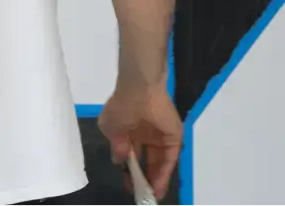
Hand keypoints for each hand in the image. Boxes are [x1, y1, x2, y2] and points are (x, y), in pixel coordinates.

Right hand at [98, 80, 181, 199]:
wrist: (139, 89)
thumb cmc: (122, 107)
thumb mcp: (110, 128)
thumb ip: (116, 146)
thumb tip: (120, 160)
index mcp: (131, 129)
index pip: (133, 155)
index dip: (131, 171)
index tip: (129, 186)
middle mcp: (147, 133)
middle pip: (148, 160)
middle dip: (145, 179)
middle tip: (143, 195)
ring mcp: (161, 135)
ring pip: (159, 162)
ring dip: (156, 180)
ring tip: (151, 196)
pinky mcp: (174, 136)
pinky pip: (169, 158)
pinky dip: (164, 173)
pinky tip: (158, 186)